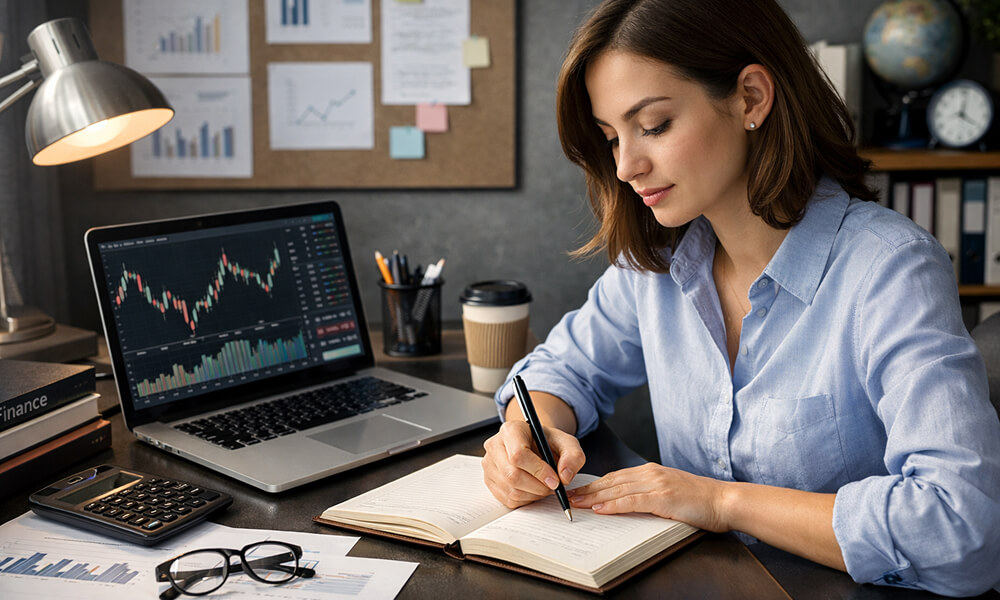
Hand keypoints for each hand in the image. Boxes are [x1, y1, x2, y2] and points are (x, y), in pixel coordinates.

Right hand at [482, 420, 585, 508]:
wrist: (536, 446)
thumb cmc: (548, 443)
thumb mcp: (567, 443)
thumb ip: (573, 456)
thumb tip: (564, 476)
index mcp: (511, 430)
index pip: (518, 454)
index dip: (539, 471)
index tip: (555, 480)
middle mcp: (495, 445)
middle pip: (513, 475)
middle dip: (538, 486)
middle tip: (553, 486)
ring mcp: (489, 465)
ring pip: (511, 490)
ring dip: (534, 494)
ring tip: (545, 486)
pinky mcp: (489, 481)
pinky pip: (508, 499)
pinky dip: (526, 499)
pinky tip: (534, 489)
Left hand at [568, 463, 729, 531]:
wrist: (723, 501)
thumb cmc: (699, 500)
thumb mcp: (670, 491)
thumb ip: (649, 493)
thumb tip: (627, 502)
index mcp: (651, 471)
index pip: (616, 477)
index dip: (596, 484)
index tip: (579, 490)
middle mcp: (651, 473)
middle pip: (612, 481)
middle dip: (589, 490)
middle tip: (570, 497)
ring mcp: (656, 484)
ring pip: (617, 489)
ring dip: (594, 497)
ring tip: (577, 503)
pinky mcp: (662, 497)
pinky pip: (631, 501)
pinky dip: (613, 505)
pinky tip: (600, 509)